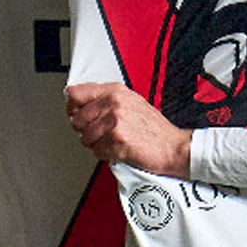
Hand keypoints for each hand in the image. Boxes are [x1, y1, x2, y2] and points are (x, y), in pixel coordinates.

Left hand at [67, 82, 191, 177]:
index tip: (76, 113)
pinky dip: (106, 154)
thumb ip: (106, 101)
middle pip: (77, 119)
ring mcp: (116, 121)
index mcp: (115, 91)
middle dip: (85, 131)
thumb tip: (80, 104)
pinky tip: (119, 150)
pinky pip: (97, 151)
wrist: (174, 148)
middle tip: (101, 134)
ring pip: (85, 138)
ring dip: (96, 144)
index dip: (72, 107)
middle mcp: (114, 103)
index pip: (75, 94)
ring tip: (112, 142)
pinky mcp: (118, 140)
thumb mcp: (132, 104)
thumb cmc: (156, 130)